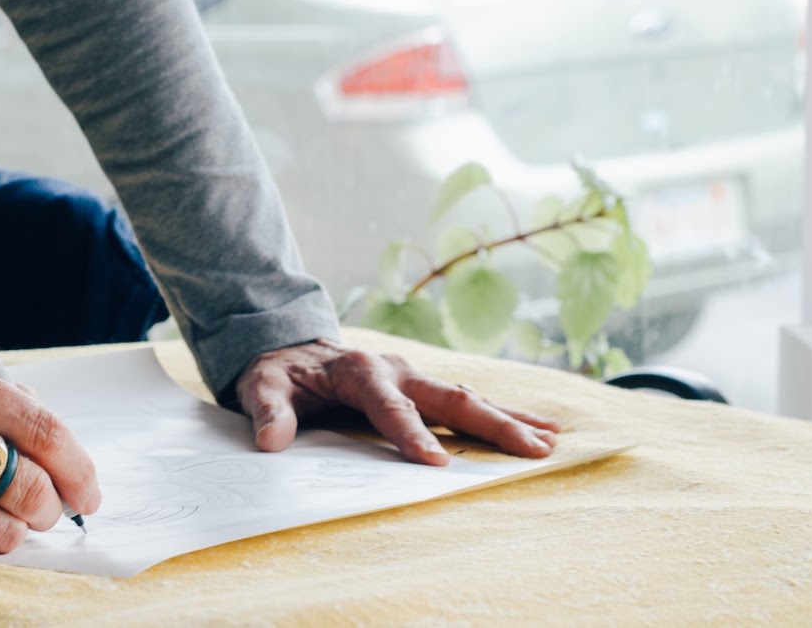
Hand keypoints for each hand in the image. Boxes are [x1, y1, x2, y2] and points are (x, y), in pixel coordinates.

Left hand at [235, 340, 560, 464]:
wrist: (287, 348)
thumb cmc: (277, 372)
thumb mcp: (261, 386)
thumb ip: (267, 411)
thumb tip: (271, 441)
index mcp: (360, 371)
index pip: (391, 407)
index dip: (412, 434)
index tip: (436, 463)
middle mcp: (395, 369)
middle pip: (449, 398)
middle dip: (492, 424)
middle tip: (532, 448)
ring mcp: (412, 377)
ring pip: (467, 398)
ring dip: (508, 419)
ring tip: (550, 440)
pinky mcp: (420, 387)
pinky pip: (465, 401)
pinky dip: (502, 413)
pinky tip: (537, 427)